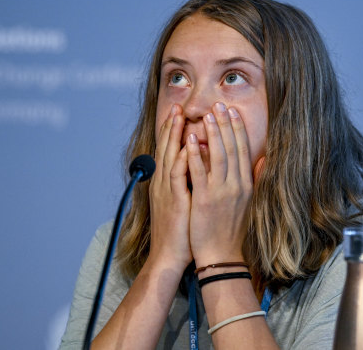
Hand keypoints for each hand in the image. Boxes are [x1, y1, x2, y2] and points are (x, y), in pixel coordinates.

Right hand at [148, 104, 191, 269]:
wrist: (170, 256)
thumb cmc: (181, 231)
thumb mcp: (185, 202)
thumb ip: (190, 183)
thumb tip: (198, 167)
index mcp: (168, 183)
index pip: (171, 151)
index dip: (175, 131)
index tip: (182, 113)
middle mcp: (164, 183)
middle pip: (167, 148)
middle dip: (172, 126)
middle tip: (177, 105)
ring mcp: (167, 191)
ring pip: (169, 156)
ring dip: (173, 135)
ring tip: (178, 116)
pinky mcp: (173, 201)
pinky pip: (176, 176)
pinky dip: (180, 159)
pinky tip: (186, 146)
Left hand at [187, 102, 253, 265]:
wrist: (223, 256)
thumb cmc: (234, 231)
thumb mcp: (251, 204)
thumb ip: (257, 179)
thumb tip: (264, 159)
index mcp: (246, 185)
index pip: (243, 150)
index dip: (237, 129)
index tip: (232, 112)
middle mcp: (236, 185)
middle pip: (231, 148)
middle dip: (225, 124)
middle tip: (219, 105)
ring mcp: (221, 192)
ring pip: (218, 155)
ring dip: (213, 133)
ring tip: (207, 115)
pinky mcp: (205, 200)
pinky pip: (199, 172)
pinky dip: (195, 154)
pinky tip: (191, 139)